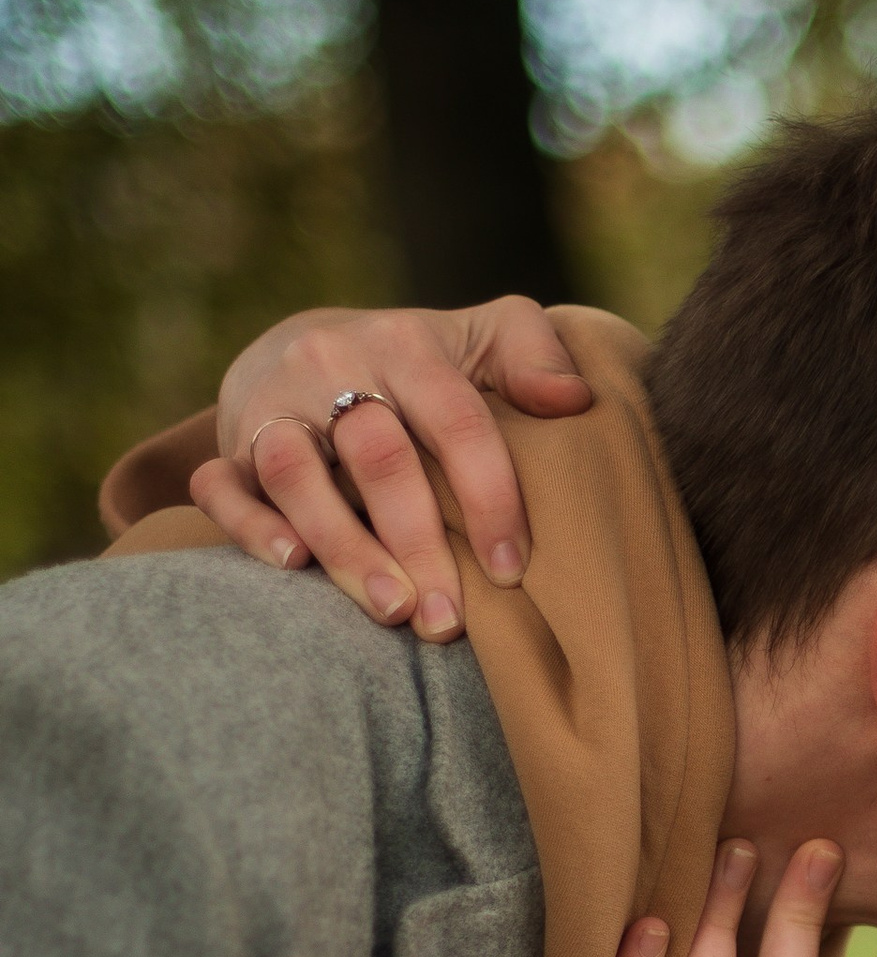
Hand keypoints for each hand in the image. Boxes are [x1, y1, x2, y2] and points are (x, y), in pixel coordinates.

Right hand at [192, 300, 593, 639]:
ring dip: (344, 546)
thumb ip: (532, 355)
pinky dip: (248, 526)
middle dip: (418, 542)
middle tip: (449, 619)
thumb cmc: (424, 364)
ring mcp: (272, 405)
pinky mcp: (227, 446)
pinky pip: (220, 486)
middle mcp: (331, 366)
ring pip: (296, 473)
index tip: (512, 569)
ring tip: (391, 610)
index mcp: (404, 344)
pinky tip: (292, 566)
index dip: (488, 494)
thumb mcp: (485, 337)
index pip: (455, 418)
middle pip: (377, 455)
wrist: (311, 347)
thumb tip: (574, 399)